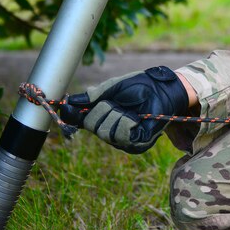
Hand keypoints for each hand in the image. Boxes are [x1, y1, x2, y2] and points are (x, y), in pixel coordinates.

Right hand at [60, 66, 188, 153]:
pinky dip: (126, 123)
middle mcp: (112, 129)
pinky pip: (122, 136)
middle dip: (102, 111)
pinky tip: (135, 117)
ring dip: (115, 116)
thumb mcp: (113, 87)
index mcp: (105, 115)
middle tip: (115, 102)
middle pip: (93, 127)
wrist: (162, 88)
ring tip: (127, 109)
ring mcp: (124, 139)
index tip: (68, 107)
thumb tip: (70, 100)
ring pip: (106, 133)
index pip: (84, 120)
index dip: (76, 115)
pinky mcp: (137, 144)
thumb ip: (93, 95)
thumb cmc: (140, 85)